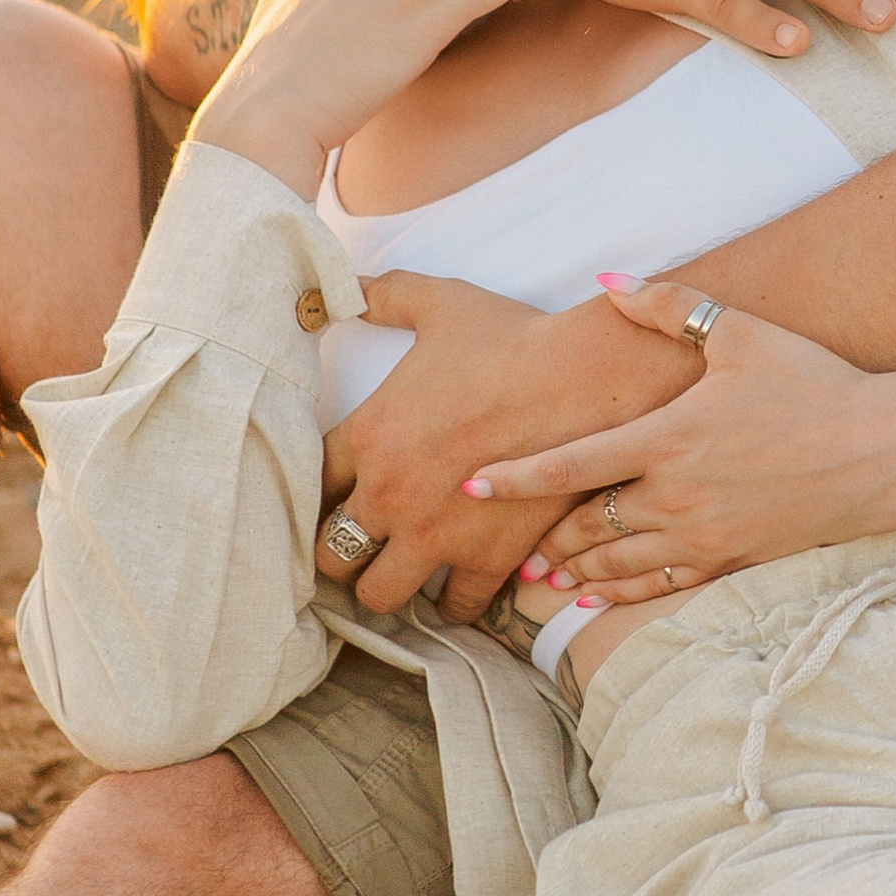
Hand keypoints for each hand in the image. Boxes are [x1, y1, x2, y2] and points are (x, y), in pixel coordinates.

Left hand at [317, 272, 699, 620]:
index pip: (309, 488)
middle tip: (365, 542)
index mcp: (368, 436)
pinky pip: (454, 607)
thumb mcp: (440, 302)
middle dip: (344, 551)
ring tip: (405, 569)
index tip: (336, 496)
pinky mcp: (488, 559)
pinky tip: (463, 579)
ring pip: (380, 595)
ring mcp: (437, 534)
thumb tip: (344, 287)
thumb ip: (385, 295)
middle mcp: (389, 495)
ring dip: (389, 583)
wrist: (586, 376)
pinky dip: (457, 599)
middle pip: (330, 556)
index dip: (319, 495)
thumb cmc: (512, 336)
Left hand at [462, 278, 895, 601]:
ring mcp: (705, 535)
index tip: (470, 486)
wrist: (882, 449)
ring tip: (538, 579)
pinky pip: (661, 588)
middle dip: (542, 537)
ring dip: (573, 573)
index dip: (517, 478)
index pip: (573, 464)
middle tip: (501, 544)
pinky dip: (621, 596)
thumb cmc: (813, 382)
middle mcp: (678, 495)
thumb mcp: (741, 332)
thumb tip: (609, 281)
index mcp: (670, 437)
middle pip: (588, 526)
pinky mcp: (732, 560)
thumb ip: (669, 308)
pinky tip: (597, 601)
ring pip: (619, 565)